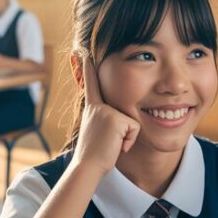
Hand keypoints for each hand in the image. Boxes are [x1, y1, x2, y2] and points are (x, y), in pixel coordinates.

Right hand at [69, 58, 139, 176]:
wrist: (88, 166)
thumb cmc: (94, 153)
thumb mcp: (96, 130)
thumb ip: (104, 119)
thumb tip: (114, 118)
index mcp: (92, 108)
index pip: (91, 83)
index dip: (87, 67)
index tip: (82, 51)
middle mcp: (97, 106)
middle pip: (122, 105)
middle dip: (122, 126)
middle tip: (104, 131)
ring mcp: (106, 111)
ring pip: (131, 121)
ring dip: (126, 137)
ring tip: (111, 144)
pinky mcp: (117, 120)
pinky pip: (135, 129)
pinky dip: (129, 141)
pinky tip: (117, 146)